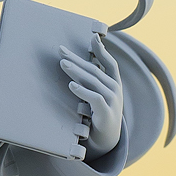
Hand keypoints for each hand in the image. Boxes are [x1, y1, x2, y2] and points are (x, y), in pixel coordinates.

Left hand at [60, 37, 122, 155]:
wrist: (108, 137)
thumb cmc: (100, 112)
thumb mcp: (99, 93)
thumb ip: (92, 79)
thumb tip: (78, 63)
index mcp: (114, 82)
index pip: (110, 62)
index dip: (102, 50)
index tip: (93, 38)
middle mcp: (114, 88)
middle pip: (94, 70)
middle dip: (76, 58)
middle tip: (61, 50)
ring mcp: (112, 100)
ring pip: (92, 81)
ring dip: (76, 71)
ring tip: (63, 64)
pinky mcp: (105, 112)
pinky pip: (94, 98)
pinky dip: (82, 91)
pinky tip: (72, 85)